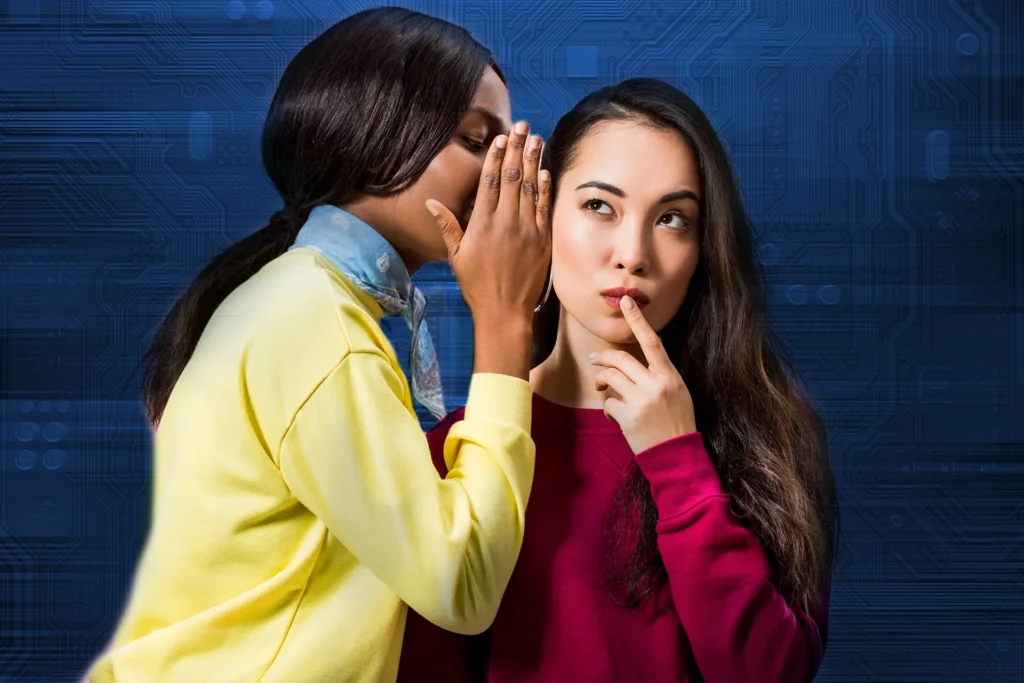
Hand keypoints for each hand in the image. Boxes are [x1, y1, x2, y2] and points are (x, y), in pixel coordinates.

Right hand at [425, 121, 551, 324]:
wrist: (504, 311)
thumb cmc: (477, 285)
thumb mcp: (457, 256)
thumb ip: (448, 226)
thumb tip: (431, 202)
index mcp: (483, 223)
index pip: (490, 181)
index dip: (496, 157)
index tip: (500, 138)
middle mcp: (506, 222)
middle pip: (513, 177)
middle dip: (517, 149)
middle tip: (522, 126)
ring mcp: (527, 230)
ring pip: (531, 188)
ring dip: (534, 161)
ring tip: (536, 139)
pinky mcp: (542, 240)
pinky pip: (543, 208)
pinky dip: (545, 188)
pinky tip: (544, 171)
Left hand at [589, 296, 697, 453]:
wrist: (677, 456)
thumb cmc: (677, 423)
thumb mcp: (677, 393)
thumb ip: (658, 376)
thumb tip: (630, 366)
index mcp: (669, 376)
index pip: (652, 341)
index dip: (637, 320)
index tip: (626, 301)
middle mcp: (656, 384)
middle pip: (620, 358)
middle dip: (602, 357)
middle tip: (594, 359)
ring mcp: (642, 400)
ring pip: (610, 377)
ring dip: (601, 380)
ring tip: (602, 388)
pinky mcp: (628, 416)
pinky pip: (608, 403)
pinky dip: (607, 408)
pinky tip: (614, 417)